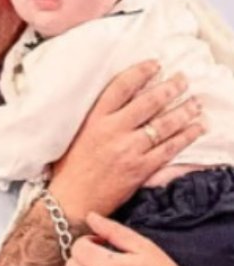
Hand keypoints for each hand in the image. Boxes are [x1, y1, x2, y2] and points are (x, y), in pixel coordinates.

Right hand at [49, 61, 204, 219]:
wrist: (71, 201)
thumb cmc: (69, 168)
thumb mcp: (75, 134)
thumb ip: (96, 118)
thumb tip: (118, 101)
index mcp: (93, 120)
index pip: (120, 87)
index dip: (140, 72)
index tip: (155, 65)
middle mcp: (112, 131)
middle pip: (148, 102)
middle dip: (169, 88)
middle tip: (182, 79)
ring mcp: (128, 150)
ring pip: (163, 124)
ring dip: (183, 110)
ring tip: (195, 102)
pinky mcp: (141, 168)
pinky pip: (169, 149)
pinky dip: (186, 136)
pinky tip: (197, 128)